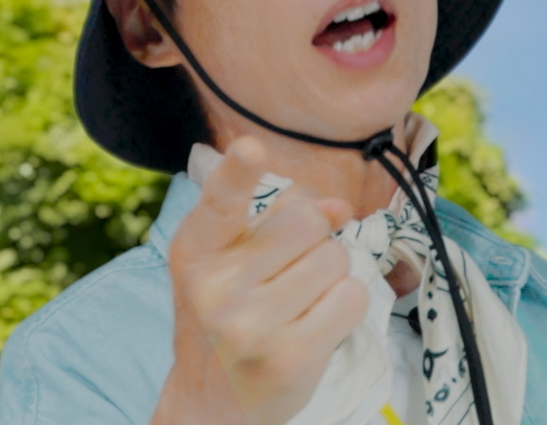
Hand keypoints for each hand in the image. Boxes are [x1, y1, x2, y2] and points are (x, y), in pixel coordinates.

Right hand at [152, 137, 367, 424]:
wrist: (211, 404)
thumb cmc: (226, 318)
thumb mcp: (231, 263)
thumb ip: (279, 221)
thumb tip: (340, 207)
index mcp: (196, 251)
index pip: (218, 203)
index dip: (237, 173)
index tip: (250, 147)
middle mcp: (216, 287)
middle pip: (307, 222)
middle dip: (314, 240)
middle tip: (289, 272)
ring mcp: (251, 326)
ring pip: (335, 259)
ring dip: (331, 276)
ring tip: (299, 302)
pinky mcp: (289, 358)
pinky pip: (351, 298)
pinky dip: (345, 306)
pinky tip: (316, 325)